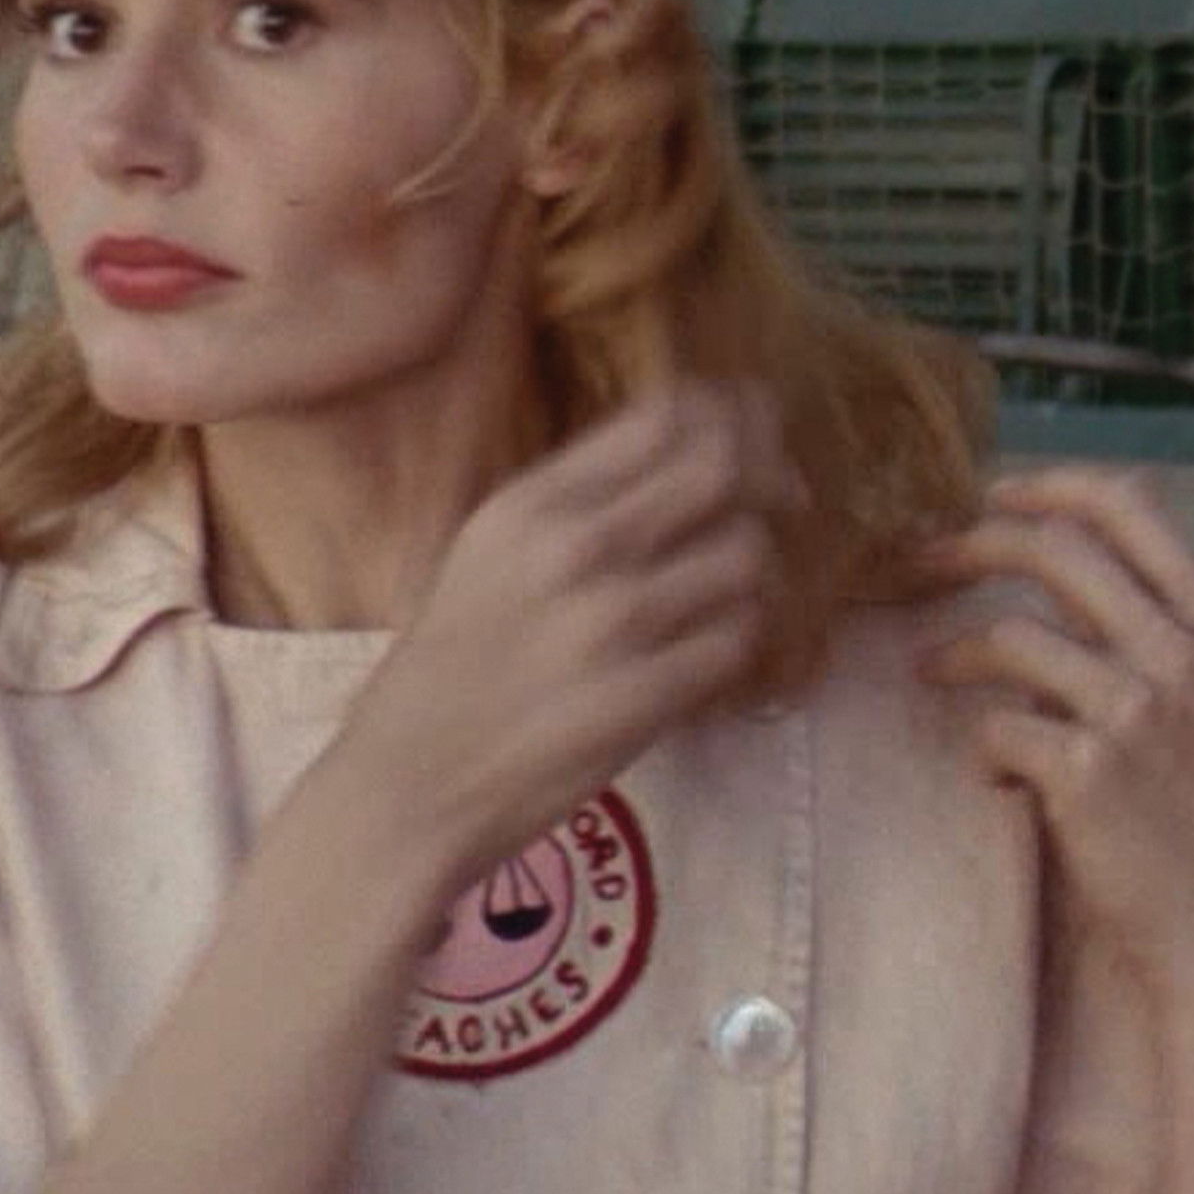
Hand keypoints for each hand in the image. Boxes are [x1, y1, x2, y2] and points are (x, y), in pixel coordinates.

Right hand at [329, 385, 800, 903]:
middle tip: (783, 496)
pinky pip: (738, 638)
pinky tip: (703, 650)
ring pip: (745, 553)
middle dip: (769, 473)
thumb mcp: (485, 553)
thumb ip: (573, 503)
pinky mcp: (645, 696)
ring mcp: (614, 624)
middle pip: (722, 467)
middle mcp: (574, 548)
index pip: (662, 416)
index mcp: (529, 505)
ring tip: (722, 591)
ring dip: (751, 570)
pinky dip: (734, 639)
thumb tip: (679, 458)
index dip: (728, 411)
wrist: (410, 781)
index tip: (750, 426)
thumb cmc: (447, 667)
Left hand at [919, 469, 1193, 1006]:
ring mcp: (1139, 711)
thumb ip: (1154, 650)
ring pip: (1009, 636)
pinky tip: (999, 780)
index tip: (990, 495)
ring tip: (930, 673)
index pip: (1134, 505)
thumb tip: (1052, 606)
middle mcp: (1188, 655)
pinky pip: (996, 730)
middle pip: (1054, 547)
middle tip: (908, 565)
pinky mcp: (1089, 773)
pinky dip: (983, 751)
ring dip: (952, 652)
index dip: (1049, 485)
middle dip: (964, 544)